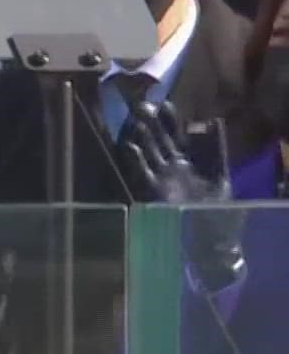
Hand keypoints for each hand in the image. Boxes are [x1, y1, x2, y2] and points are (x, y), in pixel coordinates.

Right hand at [124, 101, 244, 287]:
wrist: (214, 249)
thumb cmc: (223, 218)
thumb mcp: (224, 181)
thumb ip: (216, 152)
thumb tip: (213, 121)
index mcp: (191, 164)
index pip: (178, 137)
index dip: (171, 121)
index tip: (164, 104)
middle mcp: (173, 169)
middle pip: (159, 141)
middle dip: (150, 124)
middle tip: (140, 105)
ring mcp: (162, 180)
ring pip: (148, 153)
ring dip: (141, 138)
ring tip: (134, 121)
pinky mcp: (153, 194)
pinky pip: (141, 174)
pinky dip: (135, 161)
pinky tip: (129, 147)